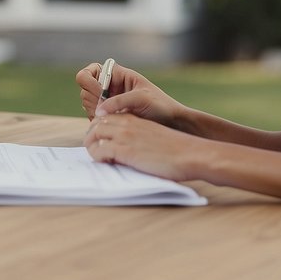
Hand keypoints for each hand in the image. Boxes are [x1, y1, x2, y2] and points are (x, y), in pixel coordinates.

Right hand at [75, 61, 182, 124]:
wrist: (170, 123)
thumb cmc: (160, 105)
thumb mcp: (141, 98)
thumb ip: (119, 101)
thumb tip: (99, 110)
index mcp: (114, 74)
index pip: (87, 73)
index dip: (90, 83)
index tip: (102, 93)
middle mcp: (107, 86)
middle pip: (84, 91)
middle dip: (95, 101)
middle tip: (112, 109)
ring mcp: (105, 101)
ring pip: (86, 105)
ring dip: (98, 112)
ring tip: (119, 116)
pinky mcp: (107, 115)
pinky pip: (93, 118)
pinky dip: (101, 122)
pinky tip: (118, 123)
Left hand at [84, 113, 199, 181]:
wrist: (190, 154)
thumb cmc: (177, 150)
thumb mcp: (154, 136)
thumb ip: (139, 137)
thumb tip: (130, 148)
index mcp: (135, 119)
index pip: (106, 117)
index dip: (99, 128)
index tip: (99, 139)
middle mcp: (127, 124)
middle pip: (96, 124)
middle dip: (91, 136)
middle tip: (93, 149)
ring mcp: (125, 136)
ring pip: (93, 135)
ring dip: (90, 146)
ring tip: (96, 157)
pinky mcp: (125, 150)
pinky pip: (99, 150)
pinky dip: (97, 157)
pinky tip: (105, 163)